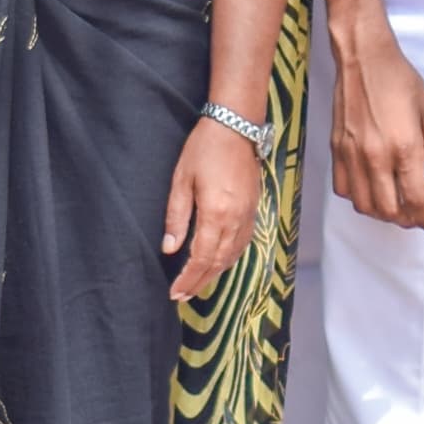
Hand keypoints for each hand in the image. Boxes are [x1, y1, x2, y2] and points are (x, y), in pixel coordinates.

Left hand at [160, 119, 264, 300]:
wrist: (236, 127)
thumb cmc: (204, 149)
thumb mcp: (181, 181)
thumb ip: (176, 217)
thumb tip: (169, 248)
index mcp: (216, 214)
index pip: (201, 258)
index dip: (188, 279)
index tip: (175, 293)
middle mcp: (236, 220)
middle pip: (218, 262)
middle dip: (200, 282)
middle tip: (183, 296)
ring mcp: (248, 216)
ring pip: (233, 256)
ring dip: (215, 273)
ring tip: (198, 284)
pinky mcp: (254, 210)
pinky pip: (243, 243)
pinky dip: (230, 258)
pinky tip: (219, 262)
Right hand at [327, 21, 423, 232]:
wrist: (364, 58)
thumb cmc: (400, 81)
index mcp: (404, 147)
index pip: (416, 199)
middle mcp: (376, 156)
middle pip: (389, 210)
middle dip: (407, 221)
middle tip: (418, 217)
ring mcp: (352, 155)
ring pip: (364, 205)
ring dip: (382, 214)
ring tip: (396, 207)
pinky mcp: (336, 149)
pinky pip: (344, 189)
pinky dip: (359, 199)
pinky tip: (371, 191)